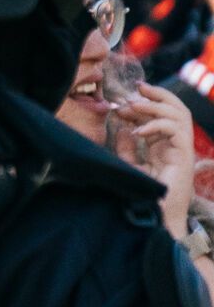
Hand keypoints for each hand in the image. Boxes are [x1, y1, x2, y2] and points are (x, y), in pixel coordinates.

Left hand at [112, 84, 196, 238]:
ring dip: (156, 106)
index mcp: (164, 146)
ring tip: (134, 106)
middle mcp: (176, 146)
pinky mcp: (184, 158)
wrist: (156, 219)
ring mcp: (182, 151)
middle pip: (176, 109)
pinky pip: (177, 130)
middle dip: (158, 95)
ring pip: (180, 115)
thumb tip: (122, 127)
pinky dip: (158, 124)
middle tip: (137, 87)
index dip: (145, 103)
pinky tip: (138, 131)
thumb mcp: (130, 166)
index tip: (123, 98)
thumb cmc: (144, 196)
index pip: (161, 115)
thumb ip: (127, 147)